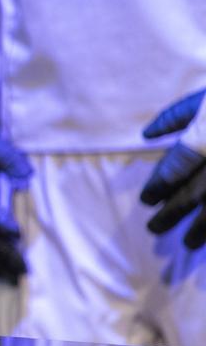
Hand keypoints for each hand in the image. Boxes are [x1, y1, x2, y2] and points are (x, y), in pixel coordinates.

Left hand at [141, 90, 205, 247]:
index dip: (158, 186)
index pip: (176, 168)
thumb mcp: (204, 101)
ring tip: (187, 244)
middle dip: (171, 214)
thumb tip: (146, 136)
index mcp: (205, 137)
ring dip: (201, 231)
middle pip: (193, 194)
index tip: (146, 200)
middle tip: (154, 229)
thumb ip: (175, 117)